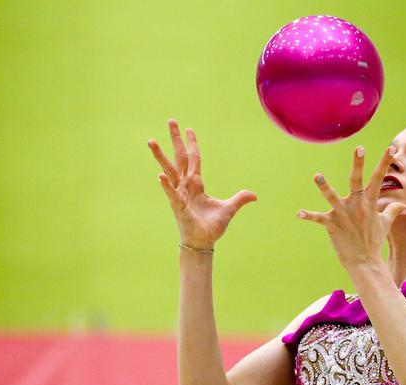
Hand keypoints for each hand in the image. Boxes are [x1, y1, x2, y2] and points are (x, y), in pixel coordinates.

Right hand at [148, 119, 257, 248]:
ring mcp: (180, 194)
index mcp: (197, 183)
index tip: (188, 129)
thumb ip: (240, 199)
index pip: (194, 158)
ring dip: (160, 156)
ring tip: (151, 141)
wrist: (204, 242)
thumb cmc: (211, 226)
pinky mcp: (178, 206)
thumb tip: (254, 195)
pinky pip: (171, 193)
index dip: (192, 143)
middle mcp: (186, 185)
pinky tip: (160, 175)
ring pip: (169, 170)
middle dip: (175, 139)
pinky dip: (166, 184)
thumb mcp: (229, 208)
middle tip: (171, 120)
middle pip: (180, 157)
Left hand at [297, 145, 405, 266]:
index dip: (385, 163)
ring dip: (324, 187)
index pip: (379, 178)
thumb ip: (393, 211)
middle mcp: (357, 206)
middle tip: (359, 148)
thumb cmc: (374, 241)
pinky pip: (319, 219)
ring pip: (332, 197)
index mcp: (369, 202)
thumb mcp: (386, 224)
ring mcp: (344, 215)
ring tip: (317, 176)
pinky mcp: (333, 225)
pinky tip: (299, 213)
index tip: (391, 148)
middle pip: (356, 180)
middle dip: (358, 164)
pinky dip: (309, 216)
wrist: (365, 262)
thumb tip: (405, 206)